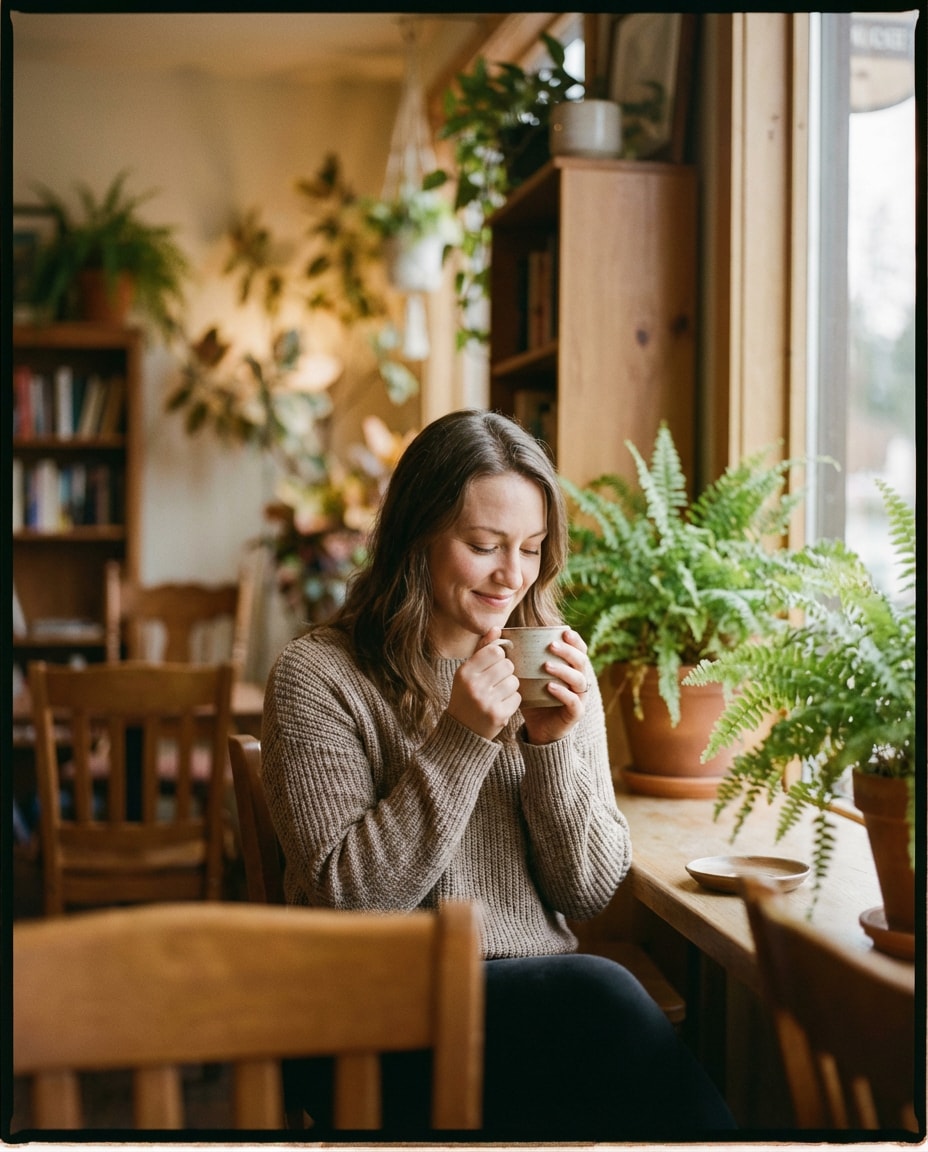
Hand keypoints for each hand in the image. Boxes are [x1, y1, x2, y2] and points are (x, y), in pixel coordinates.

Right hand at [446, 627, 520, 740]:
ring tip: (497, 694)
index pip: (495, 651)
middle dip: (505, 672)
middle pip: (507, 665)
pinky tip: (500, 706)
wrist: (462, 729)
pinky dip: (512, 701)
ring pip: (514, 681)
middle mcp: (474, 685)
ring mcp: (486, 701)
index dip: (498, 657)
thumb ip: (483, 649)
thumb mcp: (468, 671)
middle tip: (495, 682)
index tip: (493, 665)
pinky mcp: (498, 715)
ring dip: (510, 687)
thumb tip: (496, 628)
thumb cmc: (467, 695)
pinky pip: (517, 697)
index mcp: (465, 672)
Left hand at [521, 627, 592, 744]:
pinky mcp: (575, 713)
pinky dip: (563, 693)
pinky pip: (574, 701)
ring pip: (579, 680)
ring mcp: (579, 697)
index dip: (575, 640)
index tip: (564, 631)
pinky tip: (550, 687)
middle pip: (581, 661)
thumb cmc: (533, 698)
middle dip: (568, 651)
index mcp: (571, 669)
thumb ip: (519, 658)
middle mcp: (578, 681)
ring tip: (547, 666)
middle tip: (552, 645)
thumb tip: (501, 635)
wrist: (538, 729)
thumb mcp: (527, 676)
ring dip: (564, 670)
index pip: (579, 650)